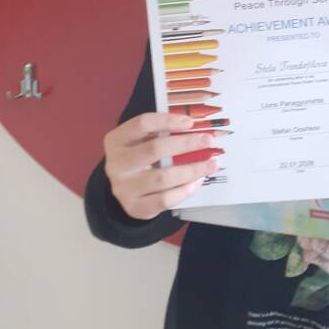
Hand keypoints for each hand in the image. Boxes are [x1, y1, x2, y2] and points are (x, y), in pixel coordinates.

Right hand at [103, 112, 220, 219]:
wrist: (124, 189)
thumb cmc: (139, 157)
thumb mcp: (141, 141)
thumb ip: (161, 133)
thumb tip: (197, 129)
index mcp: (116, 140)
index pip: (142, 124)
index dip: (167, 121)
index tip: (190, 122)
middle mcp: (116, 164)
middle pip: (154, 149)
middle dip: (185, 144)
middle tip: (208, 140)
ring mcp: (124, 188)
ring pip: (163, 178)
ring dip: (192, 170)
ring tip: (212, 164)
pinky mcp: (135, 207)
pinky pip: (165, 199)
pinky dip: (185, 190)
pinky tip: (198, 181)